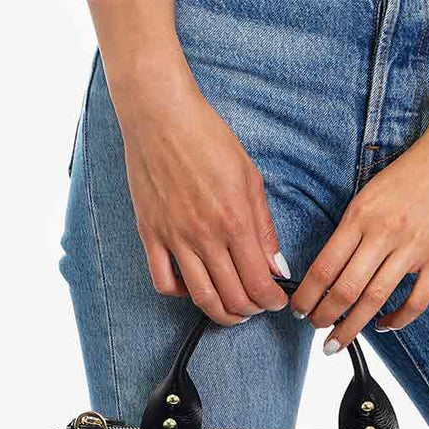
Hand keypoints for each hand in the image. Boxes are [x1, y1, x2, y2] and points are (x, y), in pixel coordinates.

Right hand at [114, 72, 289, 323]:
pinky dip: (182, 295)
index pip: (259, 283)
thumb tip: (277, 267)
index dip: (272, 301)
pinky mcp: (150, 234)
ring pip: (201, 298)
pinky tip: (195, 287)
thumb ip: (265, 228)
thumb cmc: (208, 139)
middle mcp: (205, 236)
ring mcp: (175, 238)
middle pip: (233, 298)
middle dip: (252, 310)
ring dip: (222, 313)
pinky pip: (164, 282)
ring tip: (233, 310)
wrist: (160, 114)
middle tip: (258, 306)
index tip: (278, 301)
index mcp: (235, 221)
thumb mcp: (250, 180)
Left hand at [290, 128, 428, 349]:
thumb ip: (354, 228)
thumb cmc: (414, 171)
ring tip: (339, 342)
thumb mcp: (371, 193)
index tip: (299, 310)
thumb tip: (333, 266)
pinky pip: (416, 301)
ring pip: (375, 299)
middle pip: (345, 289)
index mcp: (360, 215)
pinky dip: (397, 320)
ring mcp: (414, 247)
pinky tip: (384, 325)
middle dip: (324, 317)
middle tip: (316, 331)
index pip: (324, 266)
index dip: (307, 296)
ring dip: (352, 326)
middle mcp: (384, 232)